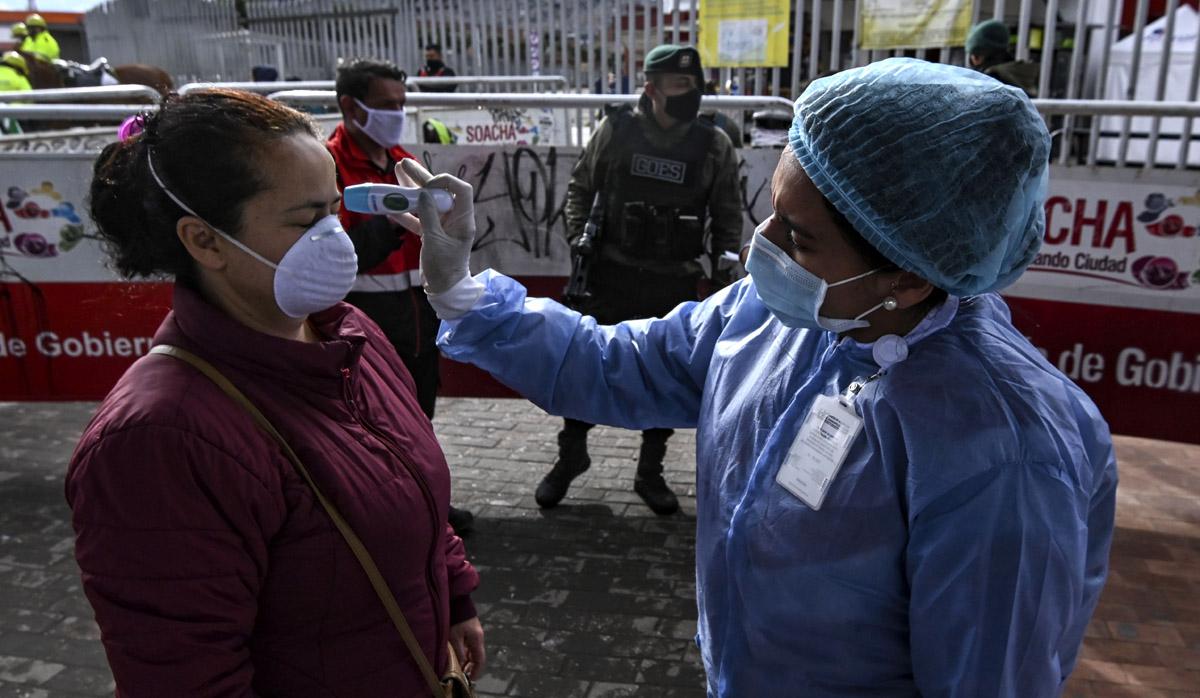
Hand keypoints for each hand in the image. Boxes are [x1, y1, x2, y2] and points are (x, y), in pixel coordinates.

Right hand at [398, 159, 476, 294]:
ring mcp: (442, 226)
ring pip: (426, 203)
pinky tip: (389, 204)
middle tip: (402, 164)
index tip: (427, 185)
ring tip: (395, 173)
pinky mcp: (431, 234)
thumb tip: (422, 193)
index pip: (460, 189)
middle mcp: (454, 219)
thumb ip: (429, 216)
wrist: (444, 291)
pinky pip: (417, 218)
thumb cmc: (445, 268)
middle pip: (438, 192)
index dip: (445, 181)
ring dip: (410, 190)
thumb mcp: (435, 241)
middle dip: (421, 178)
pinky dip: (404, 212)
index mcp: (463, 219)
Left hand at [448, 616, 485, 679]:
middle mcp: (479, 637)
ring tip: (460, 666)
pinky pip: (471, 645)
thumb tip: (462, 664)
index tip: (471, 678)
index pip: (480, 659)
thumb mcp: (455, 637)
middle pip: (478, 656)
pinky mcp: (472, 630)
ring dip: (468, 660)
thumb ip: (459, 652)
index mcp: (477, 640)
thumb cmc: (457, 619)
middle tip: (464, 674)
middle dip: (472, 666)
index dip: (476, 670)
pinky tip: (460, 655)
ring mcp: (476, 633)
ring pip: (474, 651)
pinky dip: (466, 652)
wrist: (458, 602)